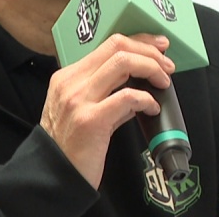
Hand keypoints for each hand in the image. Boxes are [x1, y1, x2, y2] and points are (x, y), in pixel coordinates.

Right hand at [40, 33, 174, 188]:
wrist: (52, 177)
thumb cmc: (68, 147)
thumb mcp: (80, 112)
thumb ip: (105, 96)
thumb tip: (136, 88)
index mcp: (68, 77)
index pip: (109, 44)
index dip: (139, 41)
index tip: (158, 47)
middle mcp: (71, 83)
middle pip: (117, 46)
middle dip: (149, 51)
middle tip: (167, 65)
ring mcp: (79, 99)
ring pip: (123, 63)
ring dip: (151, 68)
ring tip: (163, 82)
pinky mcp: (91, 120)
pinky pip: (127, 97)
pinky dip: (146, 98)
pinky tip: (152, 108)